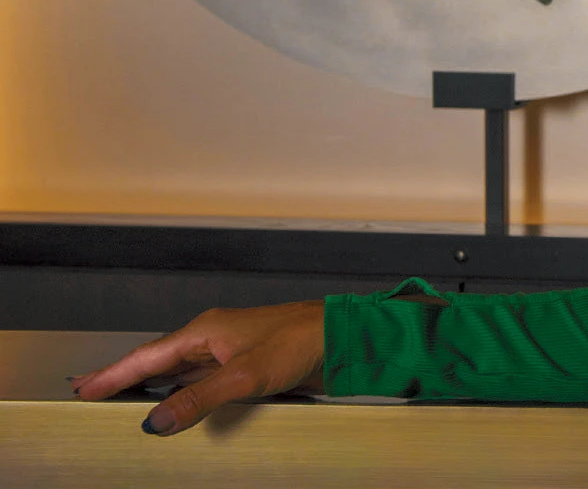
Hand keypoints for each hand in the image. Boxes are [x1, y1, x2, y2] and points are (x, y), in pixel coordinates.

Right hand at [70, 300, 325, 434]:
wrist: (339, 338)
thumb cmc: (299, 342)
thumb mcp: (244, 376)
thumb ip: (198, 399)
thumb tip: (155, 422)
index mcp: (205, 332)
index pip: (147, 356)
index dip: (113, 374)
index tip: (82, 388)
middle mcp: (212, 338)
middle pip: (156, 360)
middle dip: (123, 375)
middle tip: (88, 389)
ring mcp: (227, 352)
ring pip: (177, 370)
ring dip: (150, 385)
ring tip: (121, 397)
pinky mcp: (244, 366)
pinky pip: (200, 380)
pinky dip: (179, 391)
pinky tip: (175, 402)